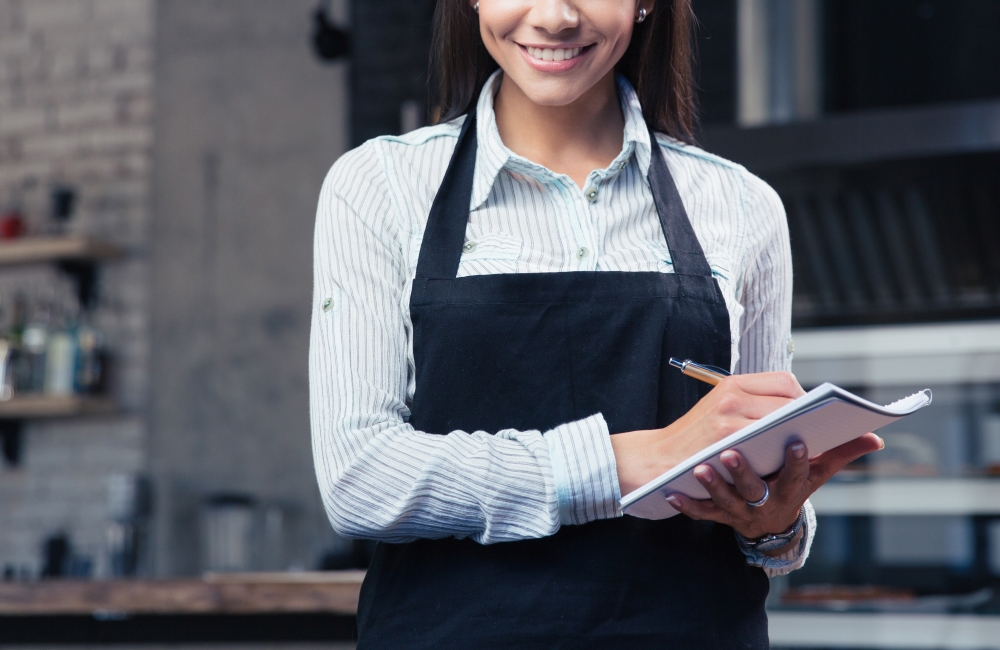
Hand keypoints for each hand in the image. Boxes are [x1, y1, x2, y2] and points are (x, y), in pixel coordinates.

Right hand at [611, 372, 806, 495]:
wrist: (659, 458)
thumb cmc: (695, 436)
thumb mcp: (719, 407)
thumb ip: (752, 402)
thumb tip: (798, 408)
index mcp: (732, 384)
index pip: (784, 382)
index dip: (803, 398)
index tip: (810, 413)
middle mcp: (731, 396)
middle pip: (789, 401)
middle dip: (808, 417)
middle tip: (819, 432)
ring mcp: (729, 419)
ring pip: (783, 423)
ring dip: (801, 435)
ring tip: (810, 445)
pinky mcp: (727, 443)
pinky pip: (767, 445)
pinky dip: (784, 453)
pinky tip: (790, 460)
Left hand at [663, 434, 882, 546]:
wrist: (762, 521)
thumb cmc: (788, 485)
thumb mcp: (816, 475)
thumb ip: (840, 453)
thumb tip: (876, 437)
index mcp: (791, 488)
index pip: (798, 474)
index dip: (799, 460)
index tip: (798, 440)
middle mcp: (766, 502)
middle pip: (756, 489)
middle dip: (745, 472)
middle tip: (731, 452)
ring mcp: (740, 511)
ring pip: (726, 501)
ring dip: (713, 486)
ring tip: (702, 469)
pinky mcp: (718, 515)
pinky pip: (701, 513)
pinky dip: (688, 505)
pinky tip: (673, 494)